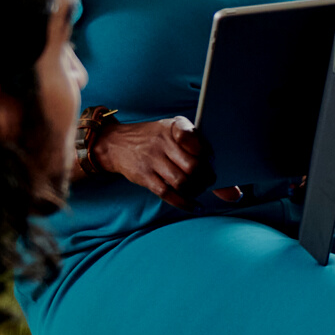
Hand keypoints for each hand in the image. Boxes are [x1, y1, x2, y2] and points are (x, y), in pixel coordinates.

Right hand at [96, 117, 210, 207]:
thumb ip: (194, 141)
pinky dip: (185, 203)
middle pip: (193, 166)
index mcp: (174, 127)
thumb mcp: (170, 129)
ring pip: (182, 181)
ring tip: (198, 190)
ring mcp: (152, 160)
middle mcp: (163, 142)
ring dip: (196, 190)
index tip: (211, 160)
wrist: (115, 143)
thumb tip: (219, 167)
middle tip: (209, 181)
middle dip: (206, 178)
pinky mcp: (144, 176)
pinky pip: (168, 194)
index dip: (207, 152)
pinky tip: (195, 207)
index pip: (194, 139)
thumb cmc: (153, 138)